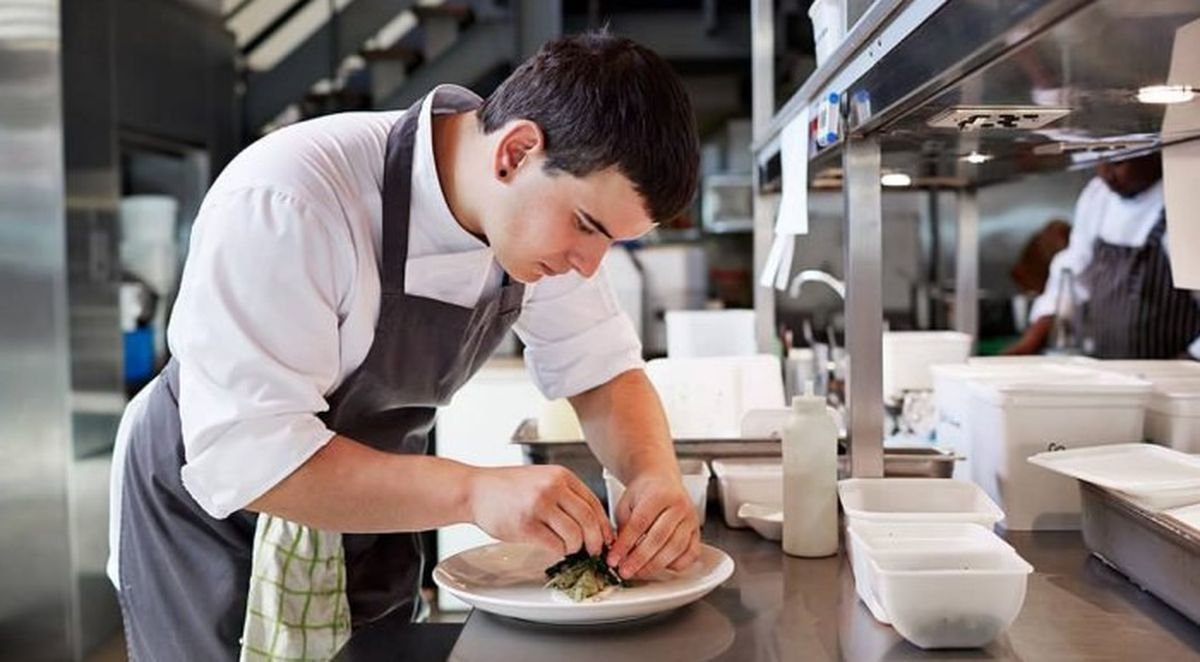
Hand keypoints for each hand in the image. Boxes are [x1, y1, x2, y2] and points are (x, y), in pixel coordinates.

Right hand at [468, 465, 612, 555]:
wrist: (475, 490)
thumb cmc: (508, 487)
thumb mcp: (542, 479)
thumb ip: (565, 494)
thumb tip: (591, 521)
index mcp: (561, 476)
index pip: (594, 503)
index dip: (603, 525)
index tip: (605, 538)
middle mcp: (552, 487)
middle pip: (588, 520)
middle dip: (596, 541)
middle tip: (594, 551)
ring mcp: (538, 506)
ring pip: (574, 535)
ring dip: (575, 548)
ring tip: (568, 549)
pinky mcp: (525, 525)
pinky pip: (554, 545)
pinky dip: (558, 551)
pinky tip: (553, 548)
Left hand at [606, 472, 700, 579]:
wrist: (662, 480)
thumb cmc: (643, 493)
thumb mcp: (626, 503)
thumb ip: (623, 527)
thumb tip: (618, 555)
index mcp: (659, 494)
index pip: (640, 523)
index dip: (625, 544)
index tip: (613, 559)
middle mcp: (679, 506)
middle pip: (659, 538)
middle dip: (639, 559)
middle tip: (625, 571)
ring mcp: (691, 519)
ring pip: (675, 548)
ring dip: (655, 565)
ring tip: (638, 573)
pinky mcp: (697, 532)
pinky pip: (691, 553)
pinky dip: (676, 564)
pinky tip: (661, 567)